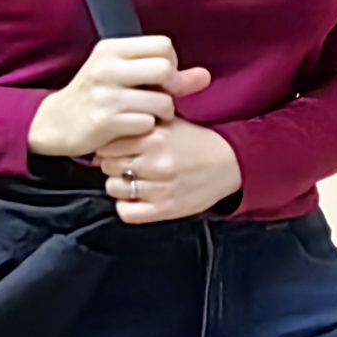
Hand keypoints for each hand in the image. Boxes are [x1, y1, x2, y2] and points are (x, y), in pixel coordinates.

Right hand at [28, 36, 210, 161]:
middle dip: (170, 87)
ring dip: (162, 114)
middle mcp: (106, 68)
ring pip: (162, 101)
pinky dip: (146, 129)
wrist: (56, 123)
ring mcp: (105, 95)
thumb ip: (168, 74)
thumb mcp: (124, 75)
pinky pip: (148, 124)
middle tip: (158, 97)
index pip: (163, 45)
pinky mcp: (105, 121)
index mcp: (111, 50)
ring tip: (146, 115)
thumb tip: (206, 76)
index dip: (170, 63)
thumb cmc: (97, 96)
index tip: (160, 78)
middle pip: (165, 68)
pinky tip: (132, 128)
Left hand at [103, 119, 241, 223]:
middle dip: (113, 165)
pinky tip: (138, 199)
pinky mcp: (167, 209)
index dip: (109, 147)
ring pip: (114, 189)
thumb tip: (104, 134)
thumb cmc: (195, 141)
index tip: (118, 150)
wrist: (231, 163)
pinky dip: (127, 206)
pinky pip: (127, 213)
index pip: (107, 146)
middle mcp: (156, 163)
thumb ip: (139, 124)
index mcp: (154, 138)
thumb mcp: (169, 123)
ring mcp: (162, 188)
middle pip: (108, 166)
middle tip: (127, 165)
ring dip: (120, 185)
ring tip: (134, 181)